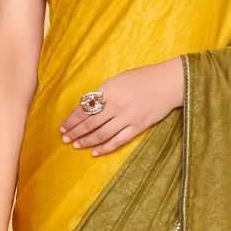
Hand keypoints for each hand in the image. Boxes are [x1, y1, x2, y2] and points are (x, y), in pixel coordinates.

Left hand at [58, 58, 183, 154]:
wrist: (168, 83)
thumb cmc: (143, 78)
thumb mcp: (118, 80)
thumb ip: (103, 93)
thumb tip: (87, 106)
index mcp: (109, 90)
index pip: (84, 107)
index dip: (71, 119)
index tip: (63, 126)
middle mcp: (116, 105)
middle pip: (90, 122)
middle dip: (75, 131)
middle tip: (64, 138)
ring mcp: (127, 117)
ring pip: (101, 133)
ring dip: (86, 140)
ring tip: (75, 145)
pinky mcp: (138, 127)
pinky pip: (118, 141)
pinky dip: (105, 147)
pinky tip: (95, 152)